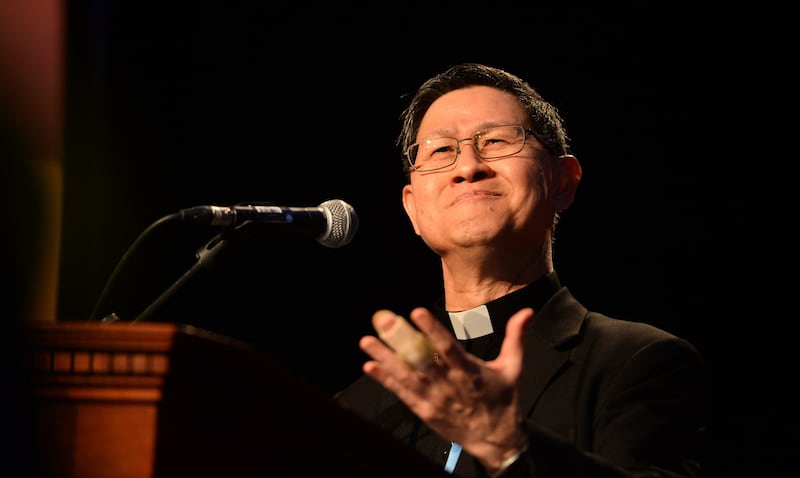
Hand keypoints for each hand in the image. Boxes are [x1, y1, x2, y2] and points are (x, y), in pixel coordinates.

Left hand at [359, 306, 533, 472]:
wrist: (496, 440)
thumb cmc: (503, 401)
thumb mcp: (513, 368)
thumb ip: (515, 337)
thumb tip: (527, 311)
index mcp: (470, 372)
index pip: (448, 348)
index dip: (432, 330)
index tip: (416, 312)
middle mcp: (449, 385)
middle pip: (420, 360)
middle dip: (399, 340)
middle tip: (382, 321)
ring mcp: (434, 399)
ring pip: (406, 375)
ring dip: (385, 357)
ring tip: (366, 341)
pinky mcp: (424, 410)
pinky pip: (402, 393)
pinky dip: (386, 380)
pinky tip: (370, 366)